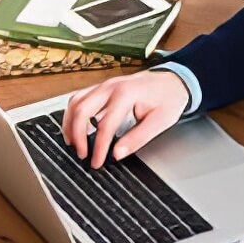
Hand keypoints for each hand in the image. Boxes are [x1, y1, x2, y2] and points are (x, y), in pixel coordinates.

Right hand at [62, 69, 189, 168]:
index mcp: (127, 94)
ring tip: (74, 144)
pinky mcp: (102, 87)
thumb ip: (138, 138)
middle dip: (77, 136)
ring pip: (75, 102)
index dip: (98, 147)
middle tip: (82, 155)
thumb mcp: (161, 120)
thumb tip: (117, 154)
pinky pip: (79, 98)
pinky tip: (75, 128)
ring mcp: (105, 85)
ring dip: (70, 124)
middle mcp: (111, 86)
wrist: (173, 80)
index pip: (105, 125)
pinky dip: (73, 114)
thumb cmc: (169, 98)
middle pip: (82, 111)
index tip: (96, 162)